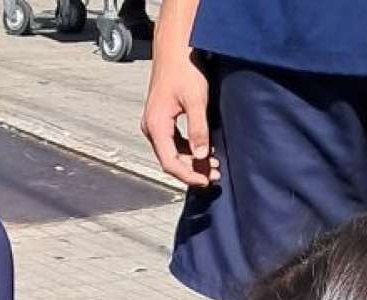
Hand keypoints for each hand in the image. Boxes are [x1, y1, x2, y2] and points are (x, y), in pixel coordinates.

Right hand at [139, 5, 215, 186]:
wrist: (174, 50)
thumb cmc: (184, 70)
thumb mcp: (196, 100)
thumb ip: (198, 129)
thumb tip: (202, 155)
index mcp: (156, 126)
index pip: (170, 162)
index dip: (188, 175)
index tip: (206, 181)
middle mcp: (151, 128)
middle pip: (170, 160)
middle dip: (193, 170)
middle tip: (215, 176)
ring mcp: (155, 125)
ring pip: (172, 153)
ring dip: (192, 161)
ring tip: (214, 166)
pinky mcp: (162, 120)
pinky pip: (173, 143)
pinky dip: (189, 150)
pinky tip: (205, 150)